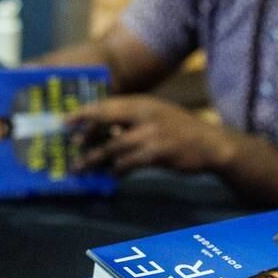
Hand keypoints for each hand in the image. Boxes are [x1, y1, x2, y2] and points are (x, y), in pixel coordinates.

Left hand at [70, 95, 238, 174]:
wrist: (211, 144)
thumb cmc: (182, 131)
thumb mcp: (158, 116)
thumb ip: (134, 120)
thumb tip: (105, 132)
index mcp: (143, 103)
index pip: (108, 104)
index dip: (85, 112)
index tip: (66, 121)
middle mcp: (144, 114)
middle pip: (106, 119)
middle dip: (85, 133)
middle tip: (70, 145)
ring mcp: (151, 133)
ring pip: (113, 146)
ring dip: (94, 158)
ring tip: (81, 168)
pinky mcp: (156, 153)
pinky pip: (128, 163)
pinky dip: (116, 169)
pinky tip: (111, 175)